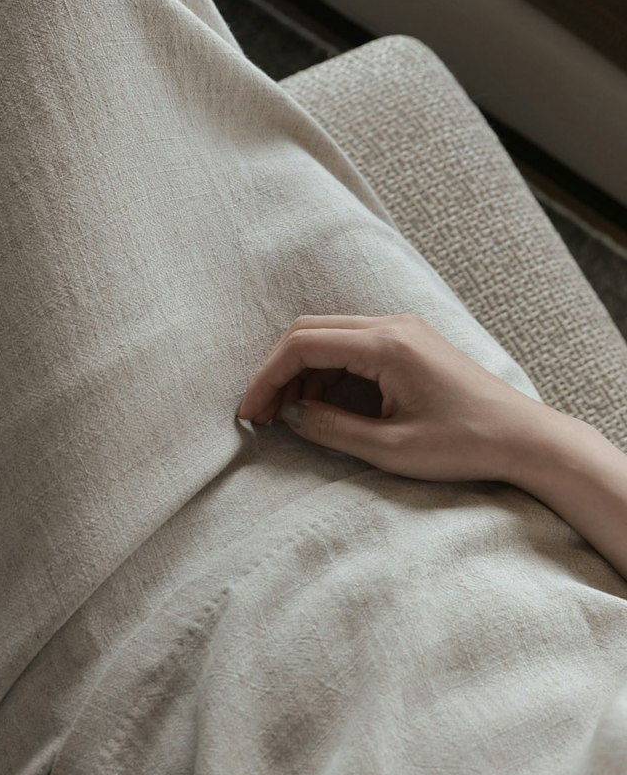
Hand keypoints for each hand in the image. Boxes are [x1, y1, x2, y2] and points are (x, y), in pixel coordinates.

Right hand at [236, 311, 549, 484]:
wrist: (524, 439)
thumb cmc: (465, 444)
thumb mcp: (390, 449)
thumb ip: (331, 429)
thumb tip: (290, 415)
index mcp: (387, 345)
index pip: (304, 344)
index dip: (267, 377)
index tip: (250, 413)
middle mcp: (394, 326)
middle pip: (312, 332)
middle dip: (279, 372)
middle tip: (262, 414)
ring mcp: (404, 332)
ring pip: (330, 339)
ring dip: (303, 374)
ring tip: (290, 417)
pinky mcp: (411, 346)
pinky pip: (354, 349)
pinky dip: (329, 375)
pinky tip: (323, 409)